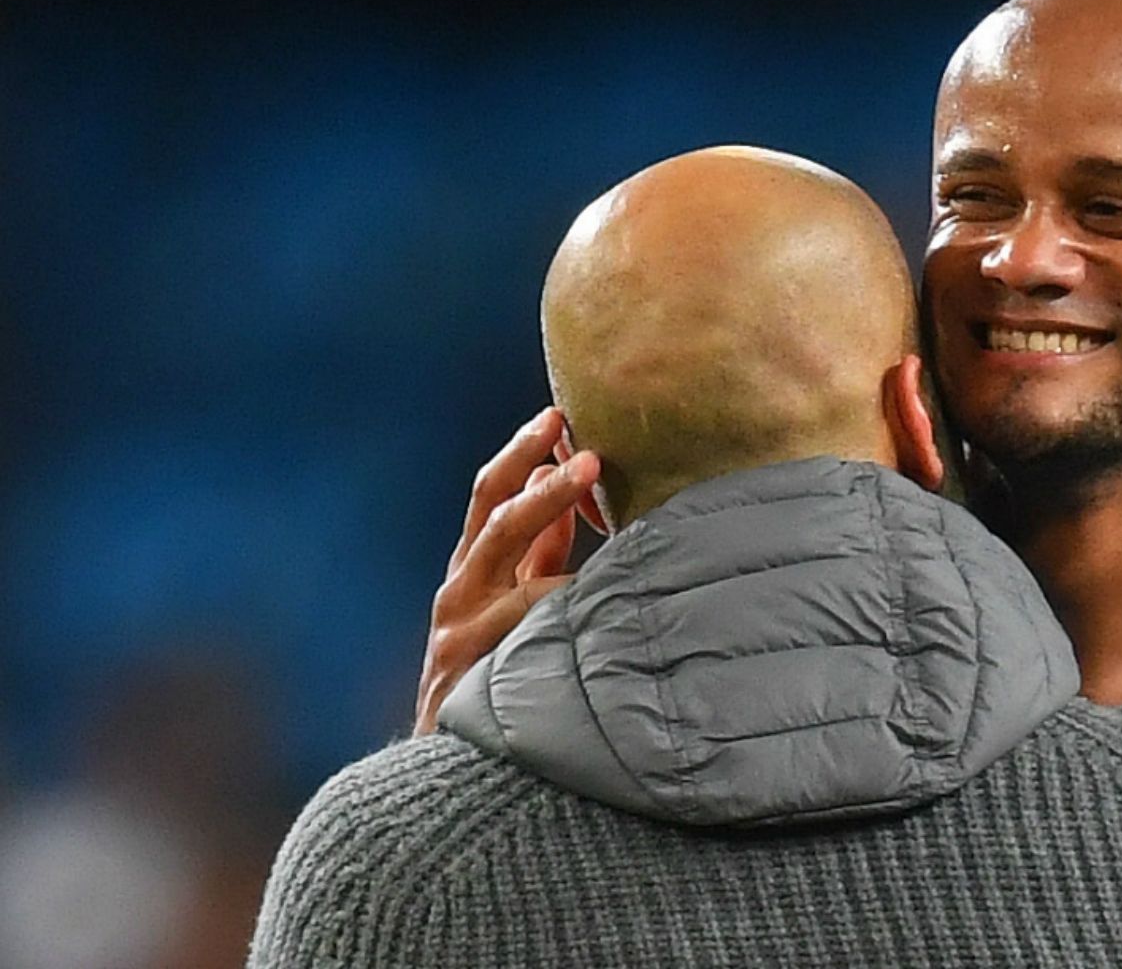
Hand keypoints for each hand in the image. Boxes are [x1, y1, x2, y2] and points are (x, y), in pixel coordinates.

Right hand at [414, 407, 600, 734]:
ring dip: (555, 539)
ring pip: (514, 574)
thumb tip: (565, 485)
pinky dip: (563, 617)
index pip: (493, 496)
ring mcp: (462, 635)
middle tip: (588, 454)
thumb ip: (540, 554)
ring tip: (601, 516)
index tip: (558, 417)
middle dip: (541, 481)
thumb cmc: (496, 679)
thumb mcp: (516, 606)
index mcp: (473, 570)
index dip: (522, 454)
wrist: (449, 773)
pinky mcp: (471, 676)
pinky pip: (525, 637)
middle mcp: (460, 594)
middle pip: (496, 518)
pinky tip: (602, 611)